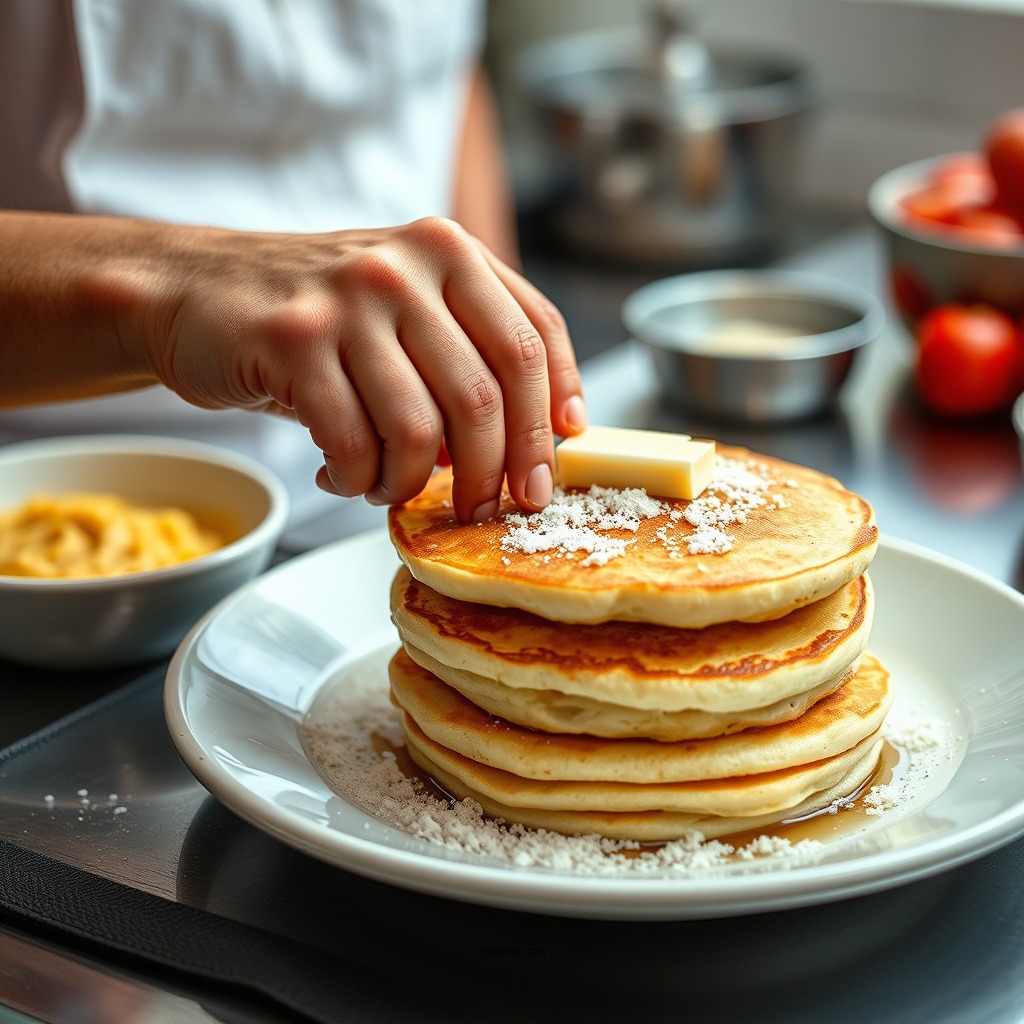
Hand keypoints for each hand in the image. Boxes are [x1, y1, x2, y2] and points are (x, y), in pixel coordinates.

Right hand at [137, 217, 585, 520]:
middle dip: (492, 474)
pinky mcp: (294, 339)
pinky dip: (355, 480)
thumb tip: (538, 438)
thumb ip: (470, 349)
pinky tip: (342, 476)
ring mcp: (350, 299)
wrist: (197, 290)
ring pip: (420, 430)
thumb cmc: (319, 316)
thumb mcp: (406, 306)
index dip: (550, 415)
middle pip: (486, 396)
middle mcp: (407, 266)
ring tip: (388, 487)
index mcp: (451, 252)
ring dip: (409, 483)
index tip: (547, 471)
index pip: (534, 338)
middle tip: (480, 511)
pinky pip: (352, 443)